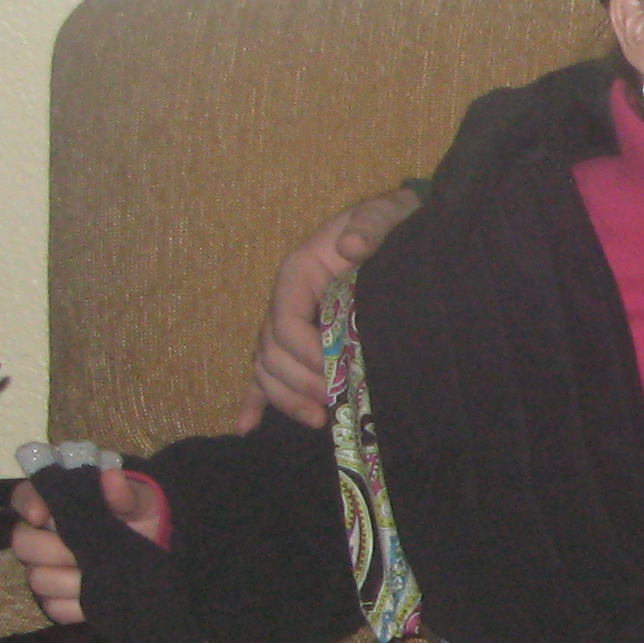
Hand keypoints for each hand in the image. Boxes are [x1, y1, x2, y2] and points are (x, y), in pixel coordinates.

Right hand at [8, 470, 168, 624]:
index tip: (41, 515)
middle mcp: (43, 535)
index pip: (24, 497)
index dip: (27, 505)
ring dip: (67, 580)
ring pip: (37, 578)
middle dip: (52, 549)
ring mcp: (48, 568)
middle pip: (22, 543)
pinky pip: (55, 607)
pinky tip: (99, 597)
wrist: (160, 548)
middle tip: (82, 551)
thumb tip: (111, 478)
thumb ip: (125, 492)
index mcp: (57, 502)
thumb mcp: (142, 499)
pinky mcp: (60, 599)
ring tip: (100, 575)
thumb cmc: (142, 514)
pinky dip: (76, 606)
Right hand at [235, 187, 418, 431]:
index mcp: (299, 273)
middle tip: (334, 400)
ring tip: (319, 419)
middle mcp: (287, 301)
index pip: (285, 321)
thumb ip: (369, 226)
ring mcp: (289, 324)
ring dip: (286, 398)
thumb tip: (350, 247)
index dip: (305, 351)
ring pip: (268, 368)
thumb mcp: (383, 215)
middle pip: (272, 351)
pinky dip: (256, 400)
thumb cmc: (388, 225)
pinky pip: (267, 372)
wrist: (396, 233)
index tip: (336, 369)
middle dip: (300, 381)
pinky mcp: (298, 343)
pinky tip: (246, 427)